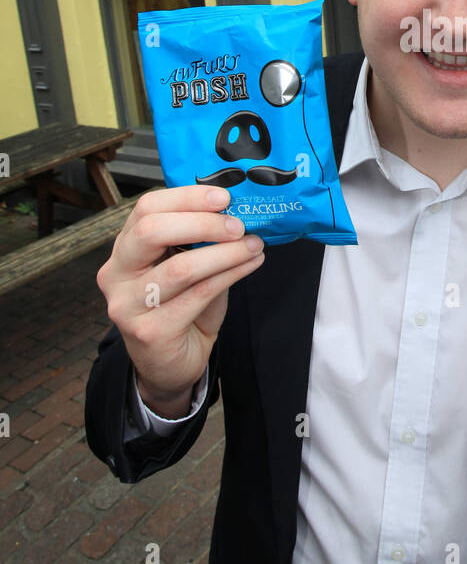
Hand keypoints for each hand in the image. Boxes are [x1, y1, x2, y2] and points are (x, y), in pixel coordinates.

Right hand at [96, 186, 264, 414]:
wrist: (168, 365)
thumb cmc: (180, 309)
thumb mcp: (184, 266)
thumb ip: (198, 241)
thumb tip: (237, 213)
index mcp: (124, 248)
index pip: (146, 208)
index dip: (186, 197)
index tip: (223, 197)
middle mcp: (116, 274)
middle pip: (151, 231)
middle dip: (202, 223)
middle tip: (238, 225)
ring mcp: (127, 305)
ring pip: (180, 268)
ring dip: (224, 253)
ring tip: (253, 246)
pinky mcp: (149, 332)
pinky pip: (198, 295)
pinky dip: (230, 275)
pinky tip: (250, 265)